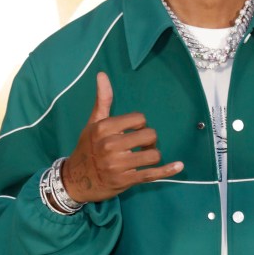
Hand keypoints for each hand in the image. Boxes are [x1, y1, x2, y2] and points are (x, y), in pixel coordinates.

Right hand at [61, 72, 183, 202]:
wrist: (75, 180)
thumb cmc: (87, 148)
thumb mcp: (93, 123)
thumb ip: (102, 100)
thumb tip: (102, 74)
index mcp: (103, 128)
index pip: (139, 119)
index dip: (141, 124)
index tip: (133, 130)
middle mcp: (110, 145)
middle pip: (149, 135)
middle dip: (150, 139)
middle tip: (141, 144)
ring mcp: (118, 165)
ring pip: (153, 155)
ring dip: (153, 154)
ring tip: (145, 156)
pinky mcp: (125, 181)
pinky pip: (151, 174)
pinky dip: (167, 170)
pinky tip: (178, 166)